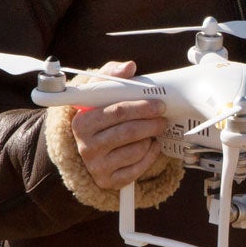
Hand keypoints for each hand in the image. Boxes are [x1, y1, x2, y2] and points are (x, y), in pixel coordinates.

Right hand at [69, 61, 167, 190]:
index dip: (141, 107)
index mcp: (82, 122)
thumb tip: (129, 66)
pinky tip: (150, 145)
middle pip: (128, 132)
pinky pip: (138, 168)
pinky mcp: (109, 180)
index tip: (158, 105)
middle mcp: (86, 146)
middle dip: (151, 123)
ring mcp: (97, 166)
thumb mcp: (101, 93)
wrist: (91, 147)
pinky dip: (150, 155)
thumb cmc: (100, 115)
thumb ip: (113, 75)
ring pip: (136, 150)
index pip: (117, 112)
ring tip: (153, 131)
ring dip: (150, 138)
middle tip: (163, 118)